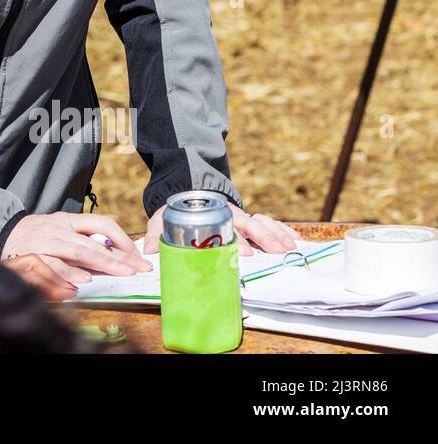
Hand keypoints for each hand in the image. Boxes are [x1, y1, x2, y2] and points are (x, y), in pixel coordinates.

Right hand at [1, 212, 152, 296]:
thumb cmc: (33, 236)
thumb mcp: (58, 230)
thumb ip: (81, 240)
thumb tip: (114, 256)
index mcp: (67, 220)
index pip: (101, 224)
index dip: (122, 241)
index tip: (137, 258)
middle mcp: (56, 229)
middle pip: (92, 243)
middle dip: (117, 259)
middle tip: (135, 271)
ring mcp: (43, 243)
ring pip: (76, 253)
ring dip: (98, 265)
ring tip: (117, 274)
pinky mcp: (30, 256)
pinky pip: (52, 267)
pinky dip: (67, 275)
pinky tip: (80, 283)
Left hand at [143, 201, 299, 255]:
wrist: (187, 191)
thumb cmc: (176, 211)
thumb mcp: (163, 218)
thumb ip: (156, 233)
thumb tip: (148, 251)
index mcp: (209, 215)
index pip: (224, 228)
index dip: (236, 241)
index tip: (246, 254)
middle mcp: (229, 215)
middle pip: (249, 224)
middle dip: (263, 238)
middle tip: (276, 252)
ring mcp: (241, 217)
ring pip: (263, 222)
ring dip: (277, 234)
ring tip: (292, 248)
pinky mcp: (250, 220)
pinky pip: (271, 223)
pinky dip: (284, 230)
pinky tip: (297, 241)